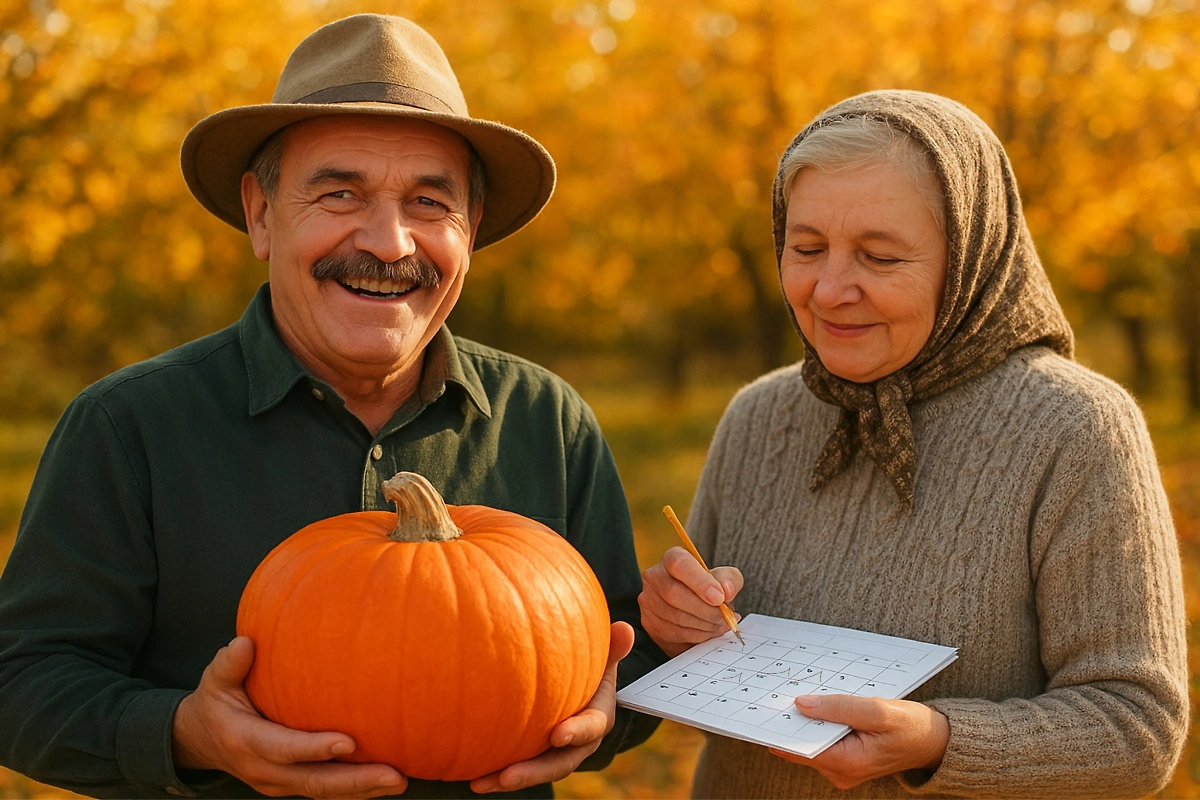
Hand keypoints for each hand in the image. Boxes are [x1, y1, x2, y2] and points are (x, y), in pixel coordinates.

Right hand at [172, 637, 405, 798]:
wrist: (199, 741)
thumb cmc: (214, 702)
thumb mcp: (214, 681)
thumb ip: (229, 665)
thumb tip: (244, 644)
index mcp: (245, 742)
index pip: (283, 749)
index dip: (314, 749)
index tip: (348, 742)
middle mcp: (263, 770)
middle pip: (313, 782)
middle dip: (355, 781)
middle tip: (394, 776)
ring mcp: (277, 783)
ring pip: (323, 791)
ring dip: (362, 789)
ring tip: (399, 782)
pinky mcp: (290, 785)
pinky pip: (324, 790)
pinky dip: (354, 790)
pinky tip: (384, 782)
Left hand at [468, 621, 635, 793]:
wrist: (581, 691)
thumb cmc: (592, 673)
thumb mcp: (605, 660)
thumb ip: (613, 648)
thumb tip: (624, 628)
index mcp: (597, 720)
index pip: (591, 729)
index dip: (577, 733)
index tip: (558, 735)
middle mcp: (577, 744)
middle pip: (558, 763)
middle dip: (534, 772)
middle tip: (508, 776)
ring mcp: (554, 754)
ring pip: (535, 771)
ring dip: (508, 780)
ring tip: (481, 783)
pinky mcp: (534, 756)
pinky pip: (516, 768)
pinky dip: (495, 774)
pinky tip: (471, 778)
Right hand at [639, 546, 742, 656]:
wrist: (692, 608)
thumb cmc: (706, 588)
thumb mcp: (723, 578)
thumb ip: (729, 580)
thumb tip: (727, 590)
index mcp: (672, 558)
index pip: (680, 564)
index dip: (700, 582)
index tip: (719, 597)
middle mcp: (655, 576)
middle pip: (675, 593)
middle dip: (706, 609)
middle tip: (724, 616)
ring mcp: (649, 601)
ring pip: (676, 617)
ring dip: (705, 624)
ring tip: (720, 623)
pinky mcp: (650, 623)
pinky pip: (676, 633)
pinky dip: (698, 635)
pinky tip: (709, 630)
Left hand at [768, 694, 948, 789]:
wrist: (934, 741)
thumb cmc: (911, 726)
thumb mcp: (878, 711)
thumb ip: (840, 708)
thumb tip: (801, 704)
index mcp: (847, 763)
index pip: (800, 747)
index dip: (782, 726)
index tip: (766, 705)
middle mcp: (840, 772)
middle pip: (802, 744)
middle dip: (792, 719)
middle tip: (777, 690)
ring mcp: (842, 768)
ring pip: (810, 741)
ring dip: (806, 719)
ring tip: (797, 693)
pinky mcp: (845, 760)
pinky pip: (822, 740)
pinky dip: (819, 723)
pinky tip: (818, 704)